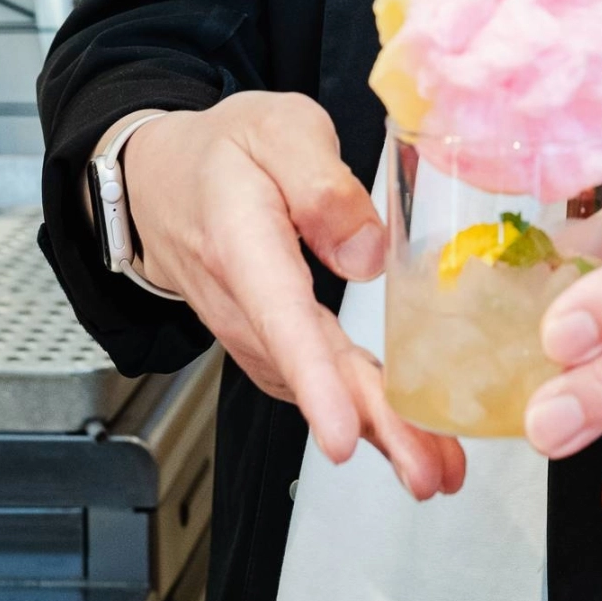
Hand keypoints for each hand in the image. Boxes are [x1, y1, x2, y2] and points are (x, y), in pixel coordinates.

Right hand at [123, 93, 464, 500]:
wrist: (165, 183)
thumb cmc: (225, 152)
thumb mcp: (277, 128)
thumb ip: (322, 181)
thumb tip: (369, 254)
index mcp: (242, 240)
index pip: (279, 316)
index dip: (315, 378)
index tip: (344, 432)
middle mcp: (244, 302)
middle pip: (309, 370)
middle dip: (369, 425)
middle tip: (426, 472)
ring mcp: (255, 331)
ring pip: (319, 386)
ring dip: (378, 432)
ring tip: (437, 468)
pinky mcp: (274, 343)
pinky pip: (321, 382)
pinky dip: (366, 415)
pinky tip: (410, 440)